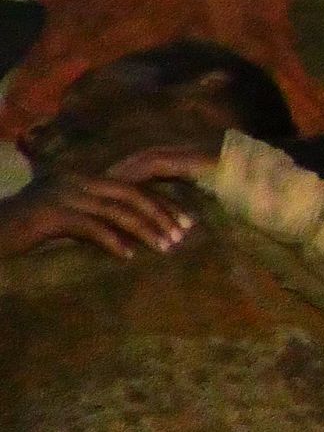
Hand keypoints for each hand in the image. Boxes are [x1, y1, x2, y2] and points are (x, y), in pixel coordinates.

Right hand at [0, 161, 199, 259]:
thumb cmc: (29, 227)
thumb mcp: (67, 216)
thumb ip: (96, 216)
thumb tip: (132, 234)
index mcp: (82, 175)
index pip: (132, 186)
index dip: (161, 203)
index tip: (186, 221)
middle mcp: (75, 179)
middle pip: (130, 194)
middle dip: (161, 214)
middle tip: (183, 234)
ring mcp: (63, 194)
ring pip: (116, 212)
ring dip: (145, 231)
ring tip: (165, 247)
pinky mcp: (51, 214)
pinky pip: (91, 228)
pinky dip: (113, 242)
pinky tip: (128, 256)